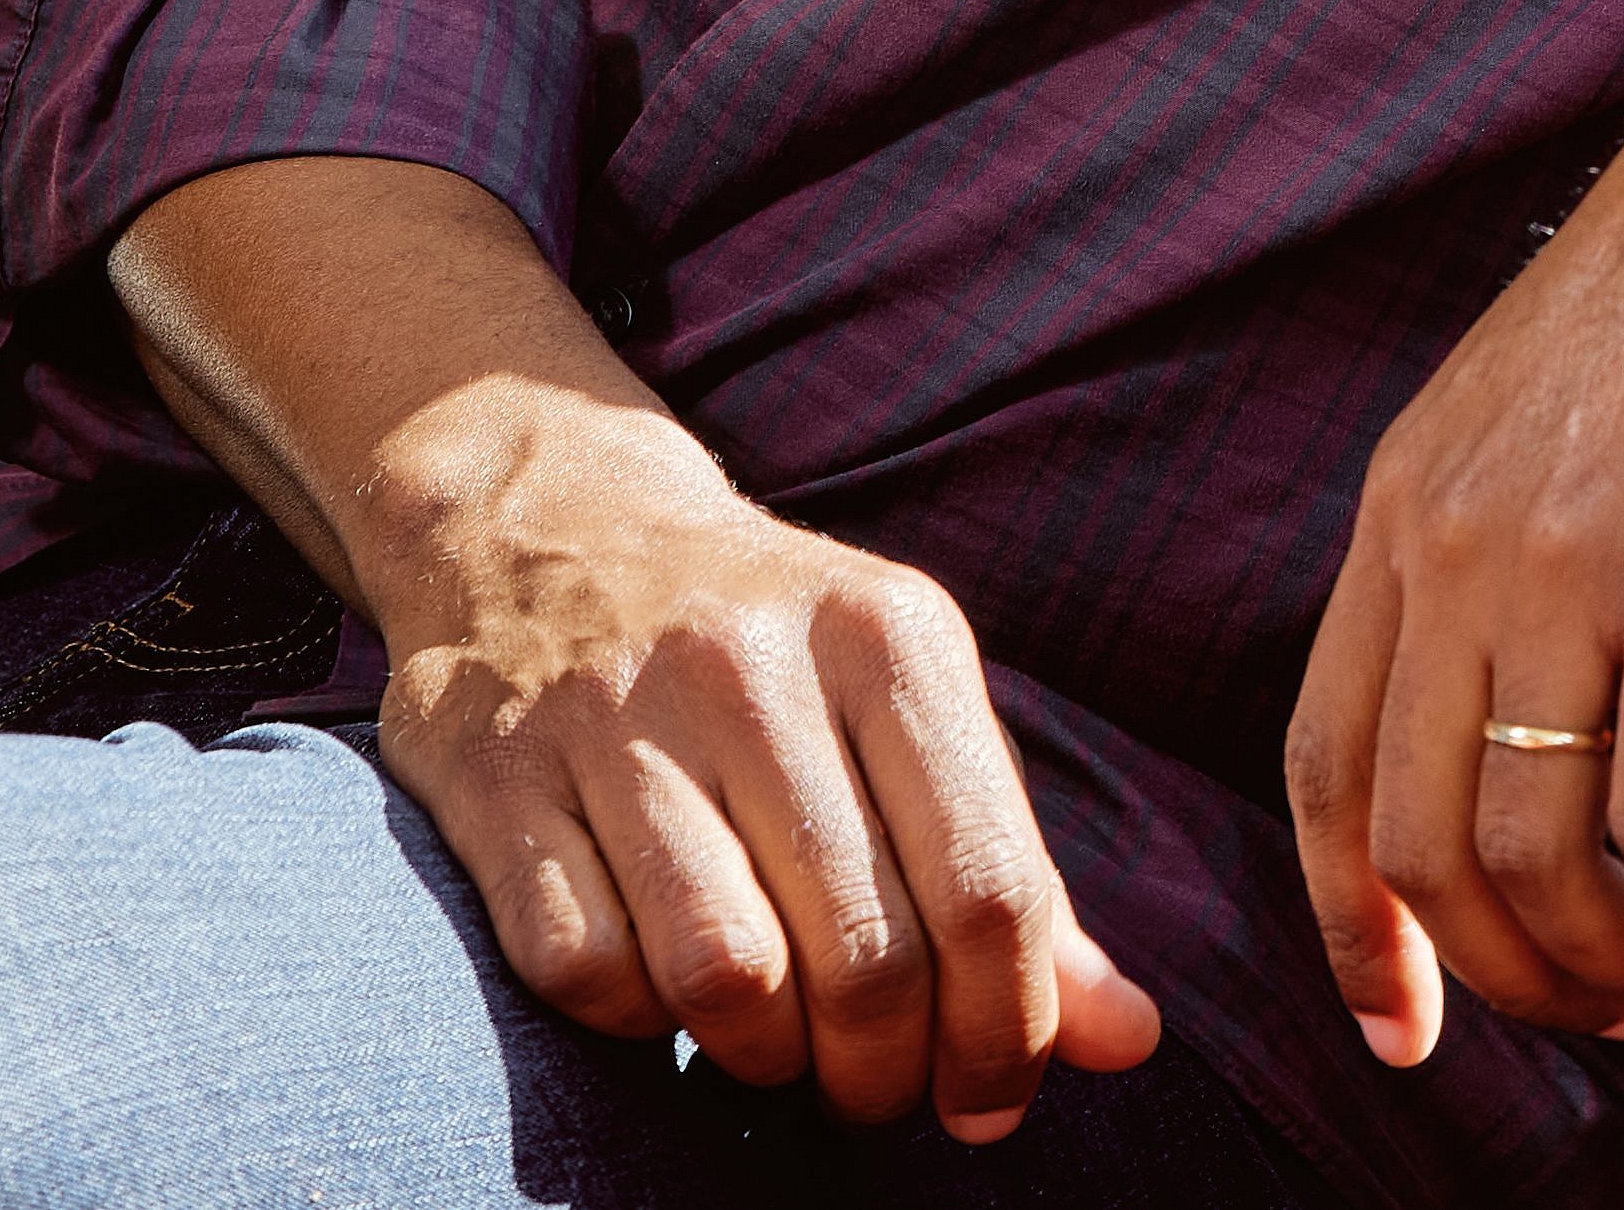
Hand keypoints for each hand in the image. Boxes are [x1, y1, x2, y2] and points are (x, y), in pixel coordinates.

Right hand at [349, 382, 1172, 1138]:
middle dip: (884, 1069)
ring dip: (763, 1059)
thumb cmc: (777, 656)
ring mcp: (614, 716)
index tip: (988, 1100)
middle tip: (875, 1092)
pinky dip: (633, 1023)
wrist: (550, 521)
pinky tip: (661, 999)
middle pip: (867, 953)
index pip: (990, 887)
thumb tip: (1127, 1041)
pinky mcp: (496, 778)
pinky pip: (583, 968)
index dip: (1004, 1031)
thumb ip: (1019, 879)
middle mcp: (755, 664)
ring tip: (776, 1051)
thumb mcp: (915, 715)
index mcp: (890, 637)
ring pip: (724, 975)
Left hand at [1284, 0, 1623, 1062]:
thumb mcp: (1555, 395)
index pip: (1321, 771)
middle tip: (1614, 1014)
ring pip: (1536, 856)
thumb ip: (1508, 534)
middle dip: (1512, 977)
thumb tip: (1523, 709)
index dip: (1356, 926)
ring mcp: (1569, 561)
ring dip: (1620, 961)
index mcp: (1405, 500)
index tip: (1413, 1027)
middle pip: (1420, 845)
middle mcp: (1455, 542)